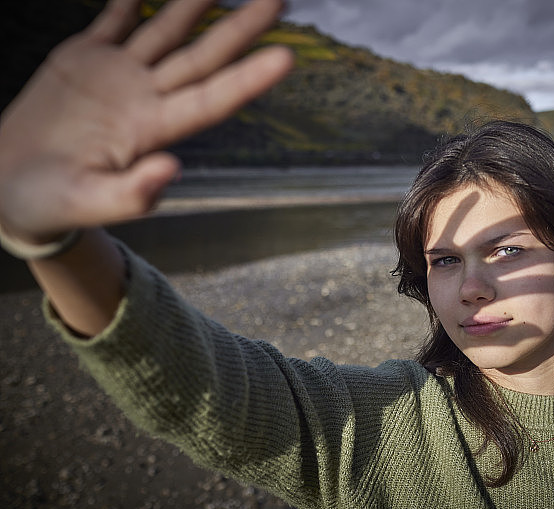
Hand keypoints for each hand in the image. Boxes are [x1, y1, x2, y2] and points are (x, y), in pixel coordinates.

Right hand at [0, 0, 292, 242]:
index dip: (249, 79)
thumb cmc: (48, 203)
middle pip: (203, 57)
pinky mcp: (85, 59)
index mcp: (152, 132)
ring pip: (166, 30)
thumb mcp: (85, 203)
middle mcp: (145, 99)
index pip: (212, 100)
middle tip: (279, 1)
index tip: (285, 57)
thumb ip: (130, 194)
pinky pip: (114, 18)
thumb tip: (171, 170)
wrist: (9, 184)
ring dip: (196, 4)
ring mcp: (118, 76)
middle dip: (241, 28)